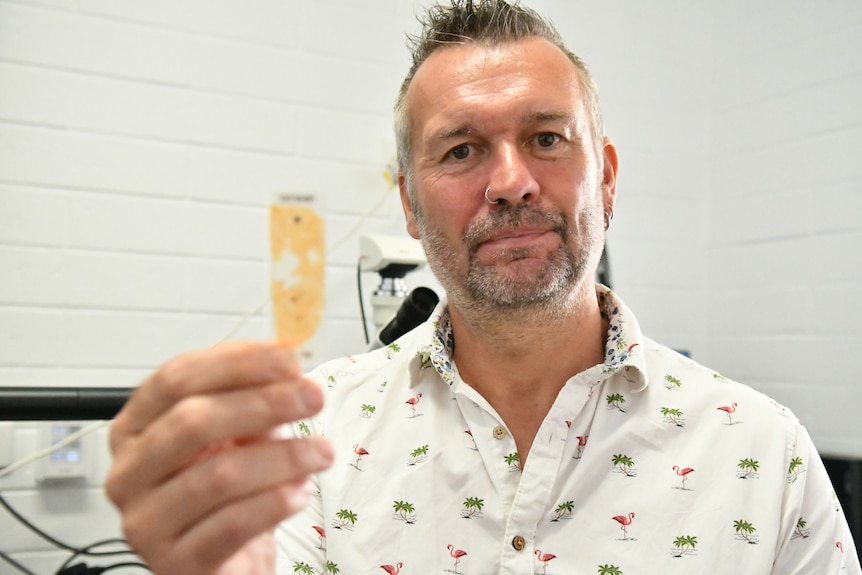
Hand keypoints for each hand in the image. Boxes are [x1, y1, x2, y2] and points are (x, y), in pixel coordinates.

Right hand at [106, 341, 332, 574]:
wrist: (224, 561)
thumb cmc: (228, 492)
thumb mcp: (238, 434)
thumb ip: (253, 397)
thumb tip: (287, 365)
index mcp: (136, 427)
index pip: (176, 378)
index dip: (235, 363)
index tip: (286, 358)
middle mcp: (129, 472)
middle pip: (192, 421)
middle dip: (264, 404)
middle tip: (312, 398)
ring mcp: (144, 520)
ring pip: (218, 476)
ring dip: (283, 457)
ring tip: (321, 452)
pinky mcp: (173, 562)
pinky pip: (231, 525)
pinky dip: (274, 503)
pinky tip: (300, 492)